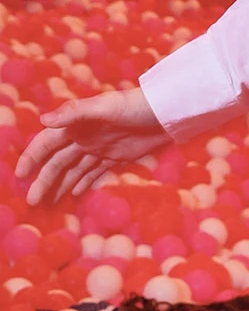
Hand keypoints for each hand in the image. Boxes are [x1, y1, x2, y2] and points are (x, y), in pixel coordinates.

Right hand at [16, 88, 166, 206]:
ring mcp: (98, 148)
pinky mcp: (115, 157)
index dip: (32, 159)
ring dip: (60, 186)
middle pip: (57, 163)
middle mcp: (82, 137)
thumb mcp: (104, 107)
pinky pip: (93, 173)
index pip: (47, 144)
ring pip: (73, 171)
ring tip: (48, 204)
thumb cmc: (134, 106)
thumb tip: (43, 120)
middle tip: (33, 202)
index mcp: (75, 124)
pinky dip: (82, 184)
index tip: (20, 176)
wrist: (165, 113)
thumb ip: (74, 113)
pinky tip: (72, 195)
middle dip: (44, 181)